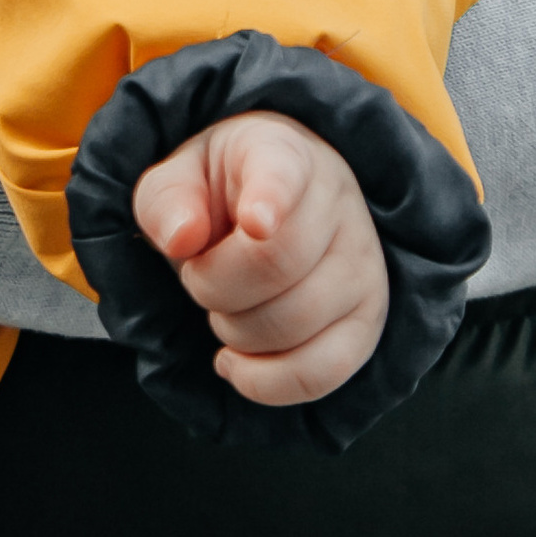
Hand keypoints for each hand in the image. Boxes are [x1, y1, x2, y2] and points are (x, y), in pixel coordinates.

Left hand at [132, 111, 388, 405]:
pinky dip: (266, 383)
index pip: (283, 175)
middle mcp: (337, 202)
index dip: (270, 201)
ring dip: (234, 331)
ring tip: (224, 307)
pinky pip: (322, 373)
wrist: (271, 212)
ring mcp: (363, 265)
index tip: (254, 223)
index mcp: (283, 153)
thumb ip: (167, 201)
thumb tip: (182, 240)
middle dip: (212, 286)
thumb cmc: (219, 193)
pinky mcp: (368, 322)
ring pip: (295, 325)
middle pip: (274, 265)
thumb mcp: (178, 178)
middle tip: (199, 275)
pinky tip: (234, 363)